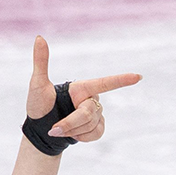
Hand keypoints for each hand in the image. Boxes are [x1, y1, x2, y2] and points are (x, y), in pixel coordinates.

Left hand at [25, 36, 140, 142]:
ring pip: (92, 125)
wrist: (40, 130)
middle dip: (70, 122)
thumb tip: (39, 37)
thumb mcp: (37, 84)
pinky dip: (82, 137)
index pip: (104, 83)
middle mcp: (91, 98)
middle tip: (53, 129)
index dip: (122, 80)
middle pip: (88, 112)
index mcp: (81, 87)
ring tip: (59, 129)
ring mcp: (96, 114)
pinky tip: (72, 135)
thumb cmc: (38, 105)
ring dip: (72, 131)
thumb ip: (41, 61)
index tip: (138, 77)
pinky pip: (96, 134)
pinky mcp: (97, 127)